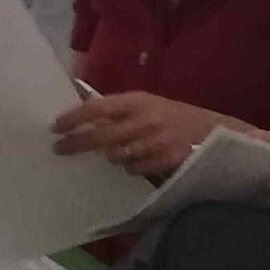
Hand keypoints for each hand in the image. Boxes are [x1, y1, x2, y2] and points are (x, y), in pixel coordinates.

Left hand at [52, 93, 223, 178]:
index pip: (97, 107)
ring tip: (118, 151)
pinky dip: (131, 166)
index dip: (74, 118)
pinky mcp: (164, 160)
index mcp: (139, 101)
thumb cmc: (174, 115)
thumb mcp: (148, 104)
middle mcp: (145, 120)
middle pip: (100, 136)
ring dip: (111, 156)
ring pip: (115, 156)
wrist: (214, 130)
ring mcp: (155, 142)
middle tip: (58, 149)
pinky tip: (139, 159)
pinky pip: (133, 169)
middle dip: (76, 144)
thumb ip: (119, 110)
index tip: (55, 127)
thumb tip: (83, 118)